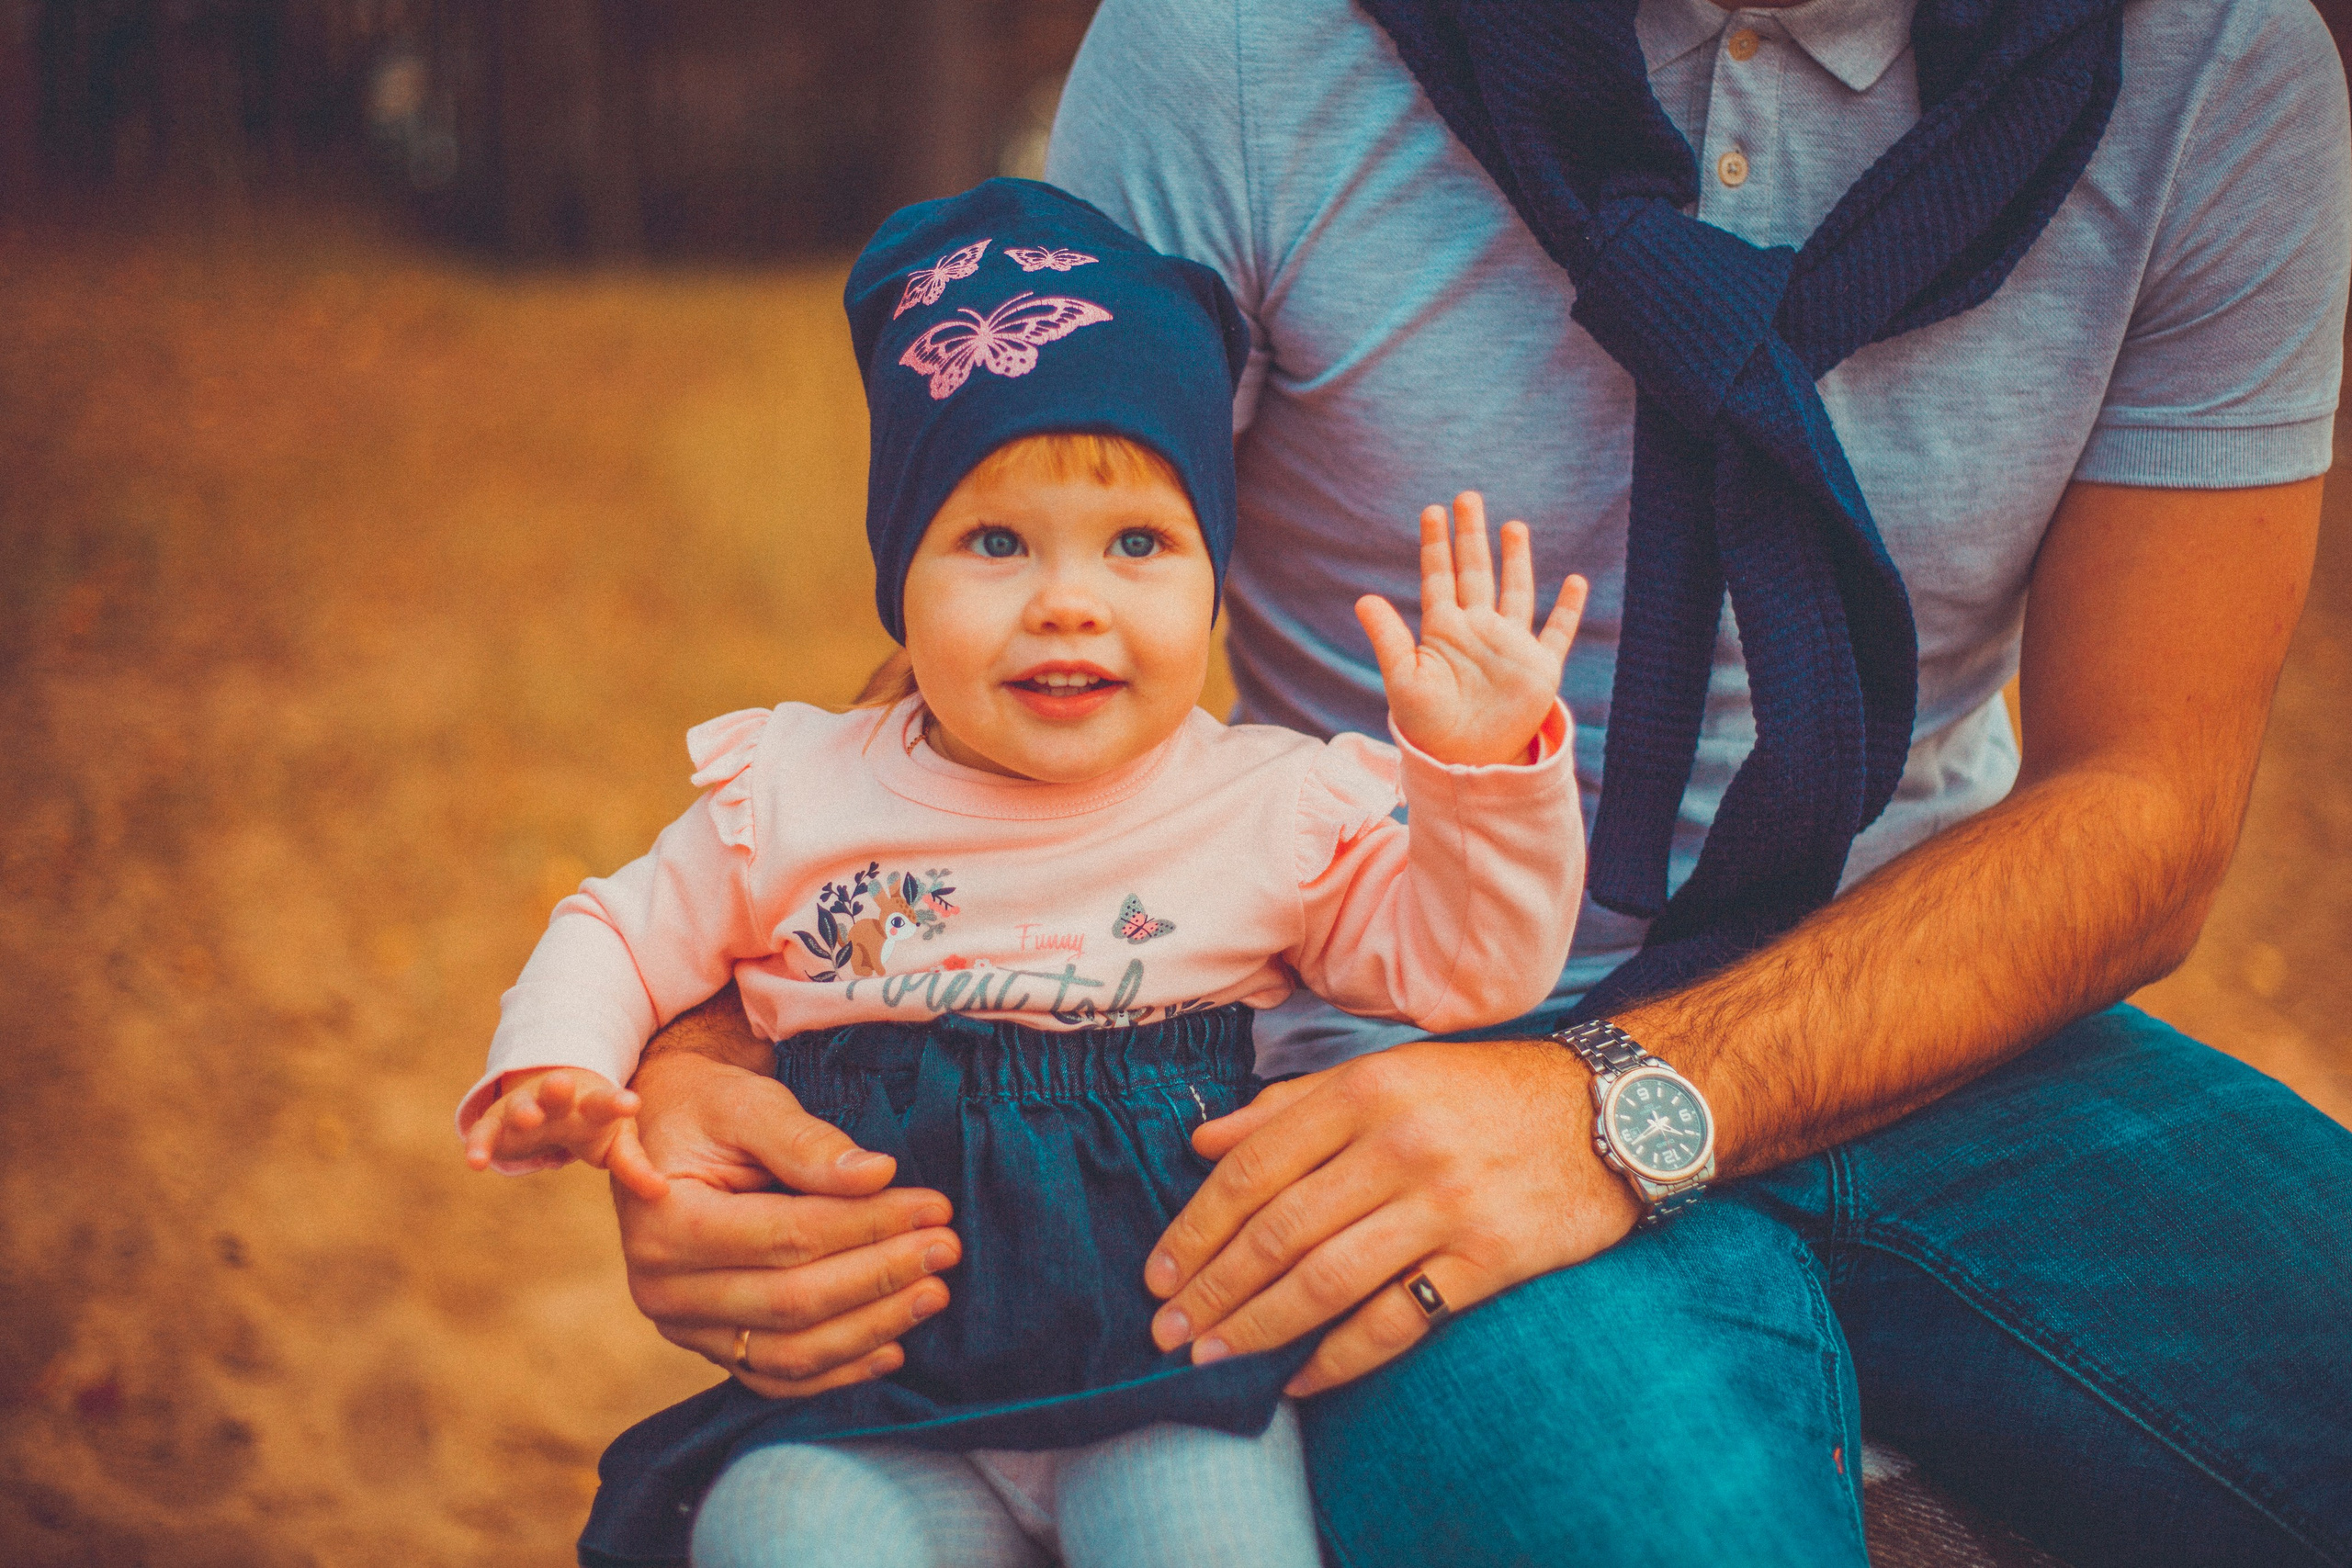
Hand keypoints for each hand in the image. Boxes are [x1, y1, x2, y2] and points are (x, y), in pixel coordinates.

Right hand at [465, 1066, 668, 1201]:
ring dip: (523, 1110)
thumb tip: (664, 1194)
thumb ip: (635, 1166)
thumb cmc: (593, 1124)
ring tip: (526, 1118)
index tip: (632, 1103)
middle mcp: (557, 1101)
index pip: (606, 1101)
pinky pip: (484, 1134)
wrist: (552, 1102)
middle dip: (558, 1089)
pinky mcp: (495, 1125)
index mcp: (592, 1103)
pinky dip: (478, 1145)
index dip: (617, 1102)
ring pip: (520, 1107)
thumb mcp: (615, 1143)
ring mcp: (524, 1109)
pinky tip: (475, 1162)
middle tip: (562, 1084)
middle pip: (557, 1091)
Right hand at [617, 1046, 962, 1399]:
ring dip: (871, 1328)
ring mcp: (684, 1327)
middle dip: (881, 1276)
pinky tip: (891, 1348)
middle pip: (793, 1300)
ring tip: (934, 1294)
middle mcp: (663, 1289)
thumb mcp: (749, 1103)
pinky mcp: (710, 1345)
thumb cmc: (708, 1108)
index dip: (869, 1226)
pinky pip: (776, 1376)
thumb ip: (806, 1141)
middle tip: (947, 1249)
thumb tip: (877, 1174)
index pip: (788, 1236)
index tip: (934, 1208)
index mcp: (666, 1223)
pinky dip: (837, 1370)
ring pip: (790, 1351)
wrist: (667, 1130)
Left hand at [1141, 1038, 1641, 1395]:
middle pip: (1279, 1230)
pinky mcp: (1488, 1259)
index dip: (1196, 1227)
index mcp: (1365, 1092)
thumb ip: (1293, 1105)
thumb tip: (1203, 1141)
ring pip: (1327, 1278)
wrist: (1614, 1112)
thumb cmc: (1487, 1092)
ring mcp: (1445, 1205)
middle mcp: (1399, 1145)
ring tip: (1213, 1357)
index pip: (1254, 1167)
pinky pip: (1398, 1319)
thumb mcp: (1390, 1072)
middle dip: (1213, 1288)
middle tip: (1169, 1330)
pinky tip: (1300, 1378)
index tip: (1159, 1272)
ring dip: (1259, 1326)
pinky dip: (1341, 1355)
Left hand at [1356, 492, 1586, 766]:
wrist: (1463, 762)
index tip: (1433, 510)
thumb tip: (1363, 598)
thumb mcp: (1403, 680)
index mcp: (1443, 629)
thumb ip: (1387, 638)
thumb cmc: (1426, 726)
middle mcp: (1477, 630)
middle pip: (1476, 571)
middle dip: (1472, 536)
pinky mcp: (1538, 667)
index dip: (1436, 544)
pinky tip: (1575, 582)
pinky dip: (1568, 609)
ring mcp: (1509, 645)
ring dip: (1516, 559)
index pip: (1439, 576)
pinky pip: (1556, 632)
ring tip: (1513, 525)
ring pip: (1515, 591)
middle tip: (1468, 497)